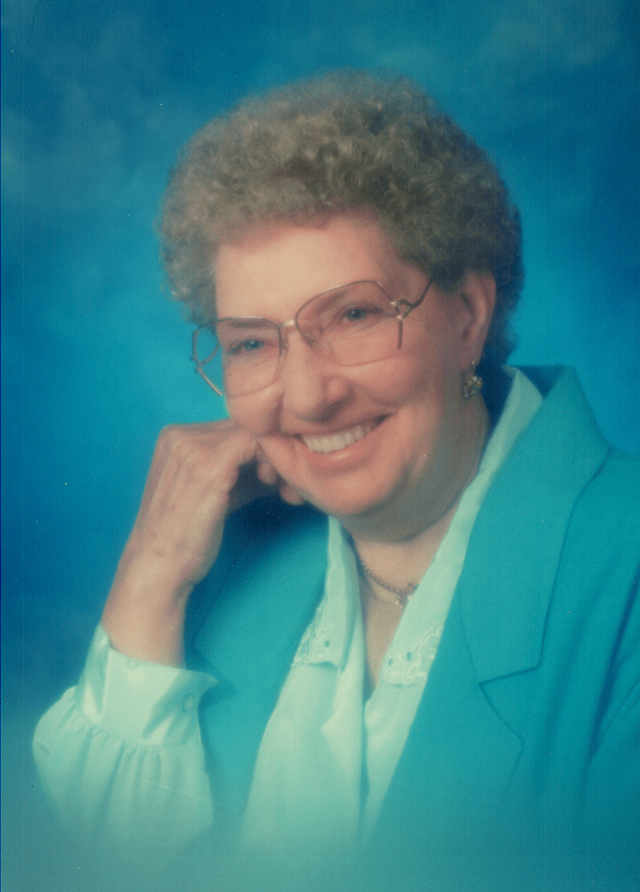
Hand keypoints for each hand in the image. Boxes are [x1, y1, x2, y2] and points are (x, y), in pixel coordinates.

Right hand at [101, 420, 301, 664]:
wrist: (159, 567)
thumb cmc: (185, 538)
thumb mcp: (216, 494)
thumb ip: (242, 473)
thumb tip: (279, 465)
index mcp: (175, 438)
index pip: (232, 428)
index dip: (260, 451)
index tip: (277, 480)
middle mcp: (180, 434)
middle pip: (244, 428)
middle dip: (271, 456)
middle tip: (287, 487)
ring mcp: (192, 446)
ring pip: (253, 433)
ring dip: (276, 461)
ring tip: (285, 491)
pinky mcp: (208, 464)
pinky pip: (256, 444)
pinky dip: (273, 464)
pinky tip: (277, 489)